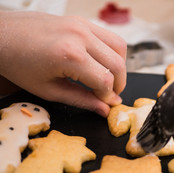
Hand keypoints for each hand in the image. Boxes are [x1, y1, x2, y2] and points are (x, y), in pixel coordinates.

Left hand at [0, 11, 126, 116]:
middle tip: (110, 95)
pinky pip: (109, 36)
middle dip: (119, 84)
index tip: (104, 103)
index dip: (108, 96)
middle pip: (118, 64)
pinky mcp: (81, 21)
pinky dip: (113, 52)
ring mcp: (82, 25)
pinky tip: (102, 63)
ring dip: (119, 66)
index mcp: (70, 55)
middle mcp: (80, 36)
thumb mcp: (49, 90)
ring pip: (119, 47)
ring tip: (109, 79)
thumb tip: (104, 109)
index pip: (106, 80)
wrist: (1, 35)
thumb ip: (82, 100)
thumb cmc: (18, 63)